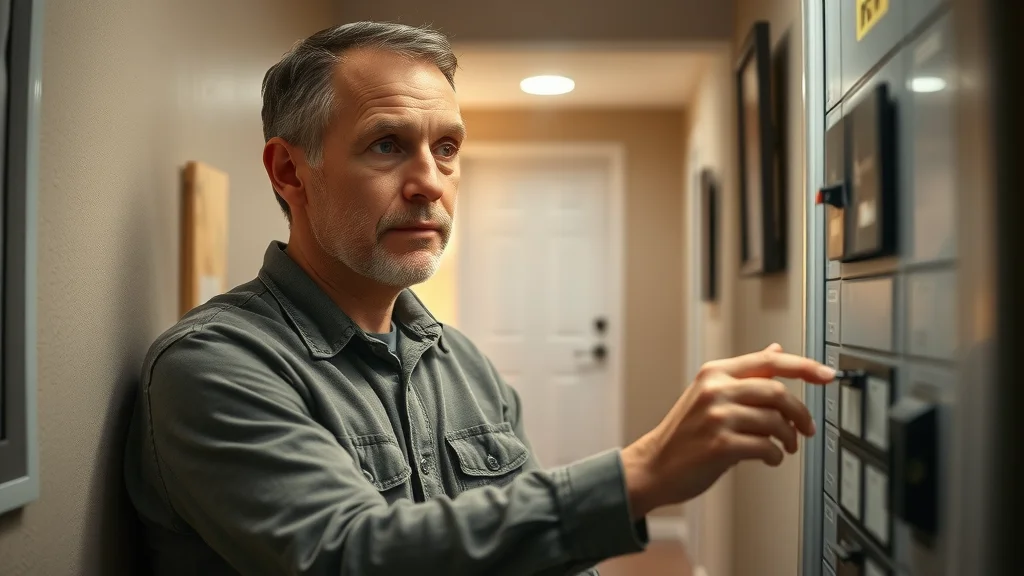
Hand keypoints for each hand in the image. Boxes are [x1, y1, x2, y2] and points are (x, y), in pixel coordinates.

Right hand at [620, 343, 834, 518]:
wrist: (655, 465)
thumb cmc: (684, 433)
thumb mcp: (710, 394)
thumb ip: (745, 375)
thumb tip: (775, 350)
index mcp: (715, 373)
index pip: (769, 361)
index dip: (804, 366)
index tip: (828, 375)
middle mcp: (715, 390)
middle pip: (778, 392)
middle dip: (800, 414)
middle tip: (806, 428)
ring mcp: (717, 417)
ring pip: (775, 421)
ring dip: (788, 439)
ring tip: (783, 447)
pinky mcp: (720, 445)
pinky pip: (766, 447)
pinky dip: (775, 456)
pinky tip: (769, 458)